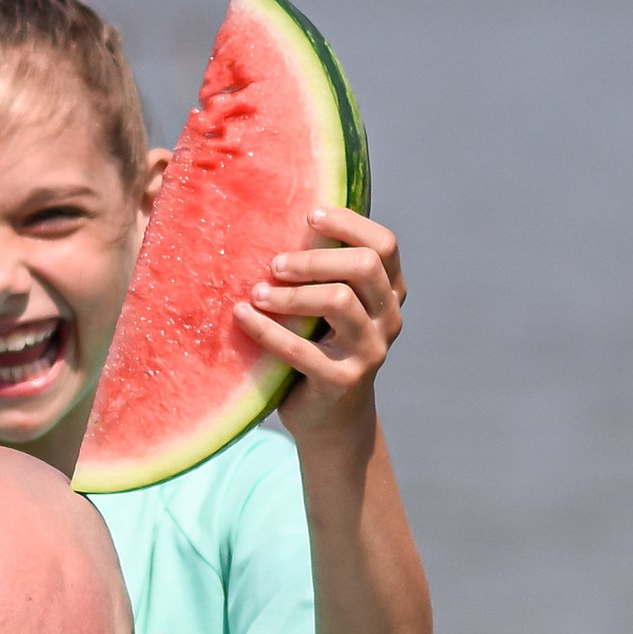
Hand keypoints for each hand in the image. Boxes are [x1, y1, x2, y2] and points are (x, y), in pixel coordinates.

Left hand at [237, 208, 405, 448]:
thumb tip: (279, 216)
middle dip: (315, 259)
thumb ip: (327, 271)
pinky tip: (242, 315)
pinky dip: (266, 329)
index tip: (309, 216)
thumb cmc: (323, 346)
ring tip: (257, 292)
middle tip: (275, 264)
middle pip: (364, 266)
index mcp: (391, 293)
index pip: (384, 245)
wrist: (330, 418)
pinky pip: (301, 349)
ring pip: (338, 301)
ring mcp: (371, 352)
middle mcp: (389, 319)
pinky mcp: (343, 381)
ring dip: (291, 293)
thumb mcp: (334, 306)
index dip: (349, 224)